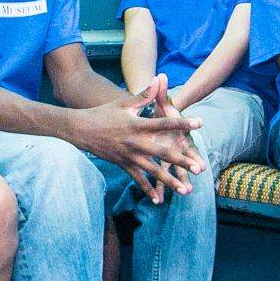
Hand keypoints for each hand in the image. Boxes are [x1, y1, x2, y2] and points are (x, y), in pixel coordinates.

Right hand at [76, 75, 202, 202]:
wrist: (79, 129)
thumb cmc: (103, 113)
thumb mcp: (124, 103)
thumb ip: (144, 94)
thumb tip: (159, 79)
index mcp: (138, 124)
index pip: (165, 123)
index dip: (182, 123)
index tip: (199, 123)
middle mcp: (135, 142)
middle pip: (163, 152)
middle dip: (182, 161)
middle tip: (199, 168)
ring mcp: (129, 156)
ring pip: (153, 171)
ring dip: (170, 181)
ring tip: (186, 190)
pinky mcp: (123, 164)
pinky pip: (137, 179)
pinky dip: (147, 190)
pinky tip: (158, 200)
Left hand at [157, 83, 204, 189]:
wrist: (161, 123)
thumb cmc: (162, 114)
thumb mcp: (162, 104)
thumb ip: (161, 92)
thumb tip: (160, 75)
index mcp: (178, 135)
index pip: (188, 142)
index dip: (194, 150)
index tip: (201, 160)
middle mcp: (178, 148)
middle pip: (184, 159)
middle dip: (190, 169)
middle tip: (198, 176)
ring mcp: (171, 158)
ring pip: (174, 172)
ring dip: (178, 182)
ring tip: (185, 193)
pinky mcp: (162, 165)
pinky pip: (160, 179)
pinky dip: (159, 189)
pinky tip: (158, 200)